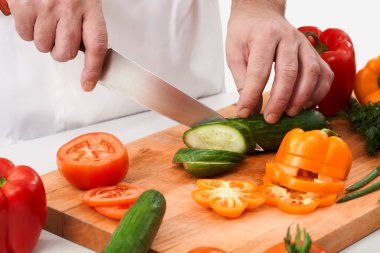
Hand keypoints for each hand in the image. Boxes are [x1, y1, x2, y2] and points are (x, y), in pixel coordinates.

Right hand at [7, 0, 107, 90]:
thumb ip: (86, 24)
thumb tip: (86, 53)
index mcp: (90, 7)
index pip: (97, 46)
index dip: (94, 69)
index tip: (89, 83)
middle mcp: (69, 9)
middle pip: (66, 53)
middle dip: (61, 51)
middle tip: (59, 37)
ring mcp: (45, 8)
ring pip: (44, 46)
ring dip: (44, 39)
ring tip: (45, 19)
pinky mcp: (24, 6)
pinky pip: (25, 35)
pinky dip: (28, 30)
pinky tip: (33, 14)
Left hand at [226, 0, 333, 122]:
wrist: (261, 13)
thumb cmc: (246, 32)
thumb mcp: (234, 52)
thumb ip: (241, 80)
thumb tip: (249, 109)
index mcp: (265, 36)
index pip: (259, 70)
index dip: (252, 95)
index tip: (244, 112)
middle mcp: (288, 38)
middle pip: (289, 73)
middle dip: (280, 100)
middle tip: (270, 118)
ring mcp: (305, 45)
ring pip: (312, 73)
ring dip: (302, 98)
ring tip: (289, 114)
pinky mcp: (314, 53)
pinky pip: (325, 74)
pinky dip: (318, 93)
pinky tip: (306, 104)